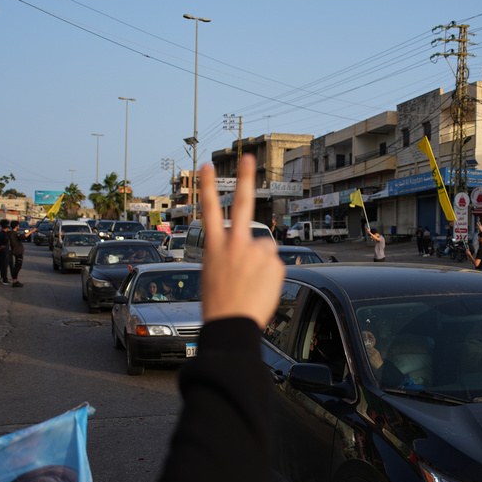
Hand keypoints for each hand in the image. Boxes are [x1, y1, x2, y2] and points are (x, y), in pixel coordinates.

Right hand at [199, 155, 283, 328]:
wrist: (231, 324)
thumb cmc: (220, 305)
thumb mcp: (215, 274)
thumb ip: (231, 256)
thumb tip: (254, 253)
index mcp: (214, 247)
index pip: (209, 210)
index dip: (207, 186)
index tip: (207, 166)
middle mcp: (235, 244)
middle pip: (242, 204)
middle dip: (244, 177)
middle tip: (248, 156)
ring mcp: (255, 252)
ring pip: (265, 248)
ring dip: (262, 263)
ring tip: (252, 284)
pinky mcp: (274, 263)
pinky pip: (275, 265)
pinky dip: (271, 276)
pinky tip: (261, 289)